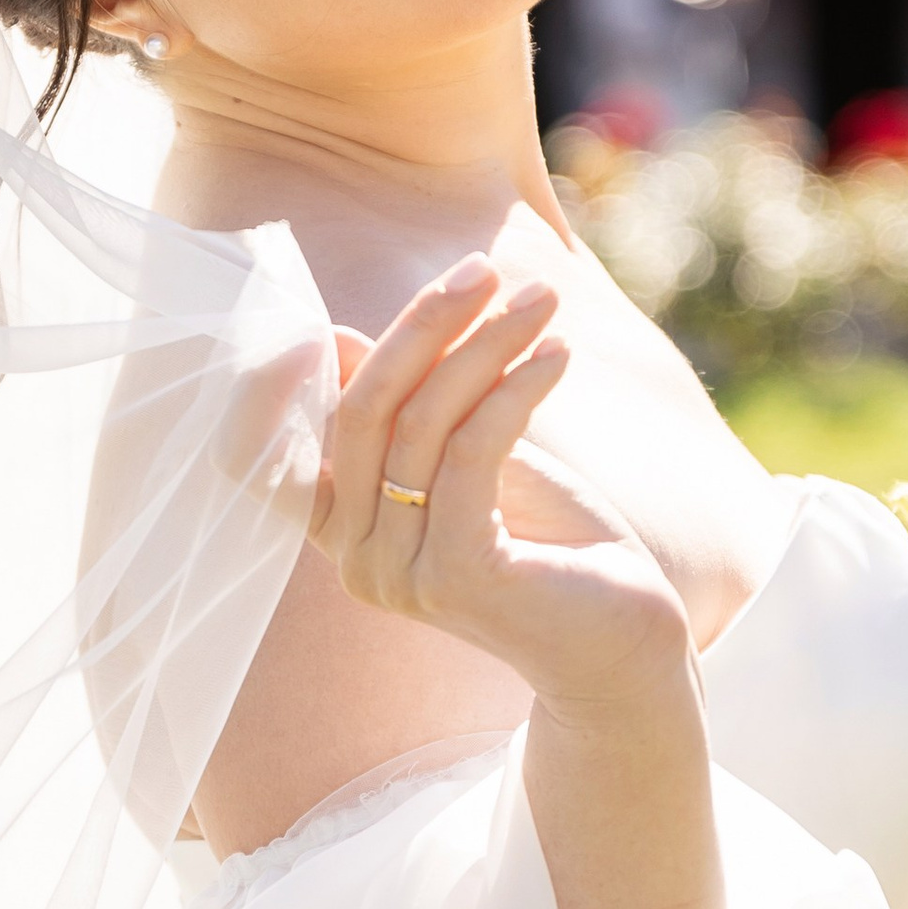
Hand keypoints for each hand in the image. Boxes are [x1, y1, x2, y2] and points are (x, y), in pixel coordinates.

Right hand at [311, 254, 694, 710]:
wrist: (622, 641)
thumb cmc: (549, 545)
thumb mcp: (468, 459)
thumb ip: (407, 408)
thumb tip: (336, 340)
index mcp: (339, 534)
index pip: (285, 439)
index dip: (289, 372)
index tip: (336, 308)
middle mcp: (352, 561)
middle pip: (362, 410)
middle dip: (422, 326)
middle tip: (483, 267)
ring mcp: (398, 574)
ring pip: (422, 423)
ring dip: (485, 345)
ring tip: (541, 300)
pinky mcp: (458, 576)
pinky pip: (471, 453)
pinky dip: (515, 390)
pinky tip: (559, 354)